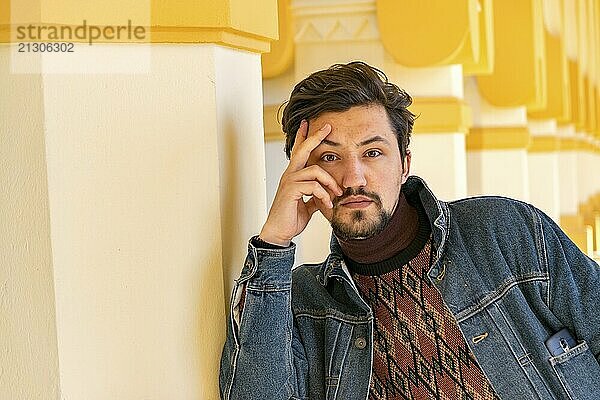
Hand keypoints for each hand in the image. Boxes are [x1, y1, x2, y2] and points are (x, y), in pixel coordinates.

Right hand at [259, 120, 342, 245]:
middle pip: (302, 150)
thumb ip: (315, 196)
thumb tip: (326, 194)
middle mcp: (290, 175)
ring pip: (315, 170)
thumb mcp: (308, 205)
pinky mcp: (291, 191)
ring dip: (330, 182)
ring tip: (337, 194)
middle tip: (327, 127)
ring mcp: (289, 182)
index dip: (304, 138)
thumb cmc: (291, 218)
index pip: (299, 152)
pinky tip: (327, 204)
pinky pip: (313, 186)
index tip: (309, 124)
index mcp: (294, 176)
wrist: (279, 232)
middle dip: (315, 137)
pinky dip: (324, 195)